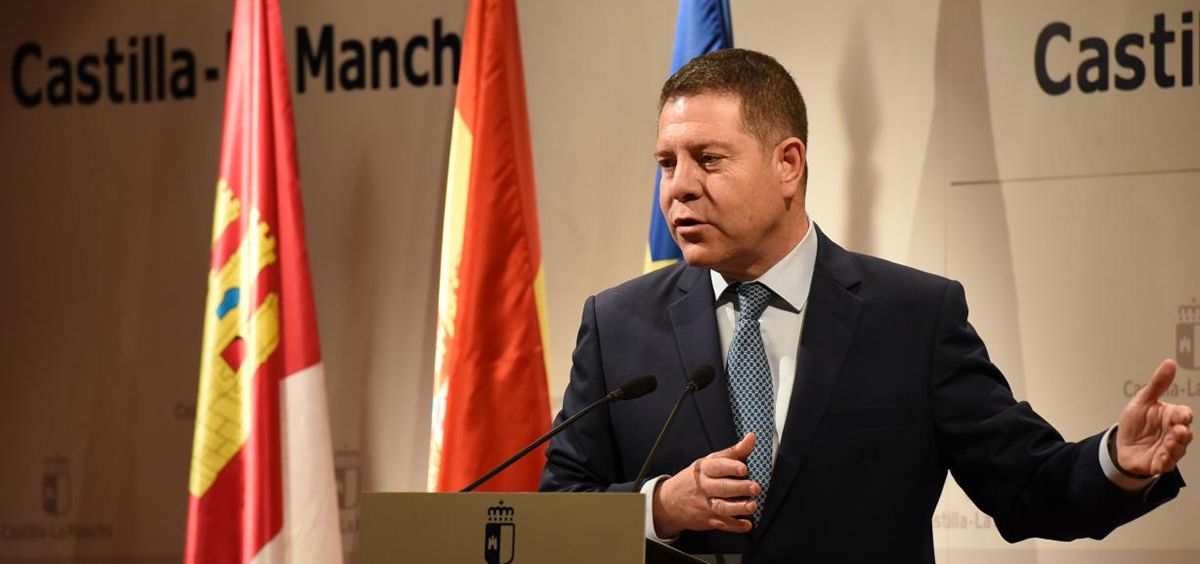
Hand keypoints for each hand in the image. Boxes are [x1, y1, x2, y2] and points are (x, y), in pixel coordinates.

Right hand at [651, 433, 761, 537]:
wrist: (669, 502)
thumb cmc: (693, 479)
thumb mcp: (709, 462)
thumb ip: (733, 452)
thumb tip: (751, 438)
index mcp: (704, 470)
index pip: (717, 467)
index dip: (731, 467)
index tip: (744, 468)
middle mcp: (704, 487)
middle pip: (722, 488)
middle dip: (739, 488)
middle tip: (755, 487)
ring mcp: (705, 505)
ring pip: (722, 507)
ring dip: (738, 508)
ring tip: (752, 506)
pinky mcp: (708, 520)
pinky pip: (723, 524)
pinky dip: (735, 526)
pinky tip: (746, 524)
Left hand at [1116, 359, 1194, 475]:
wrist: (1121, 444)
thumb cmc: (1136, 421)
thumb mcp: (1143, 400)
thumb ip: (1158, 384)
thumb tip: (1170, 363)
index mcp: (1171, 416)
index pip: (1184, 415)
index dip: (1183, 415)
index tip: (1181, 416)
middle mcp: (1173, 433)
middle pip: (1185, 434)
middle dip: (1183, 433)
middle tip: (1178, 431)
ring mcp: (1168, 449)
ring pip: (1178, 450)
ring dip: (1174, 448)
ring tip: (1168, 446)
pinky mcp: (1160, 463)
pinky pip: (1165, 465)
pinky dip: (1163, 463)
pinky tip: (1159, 462)